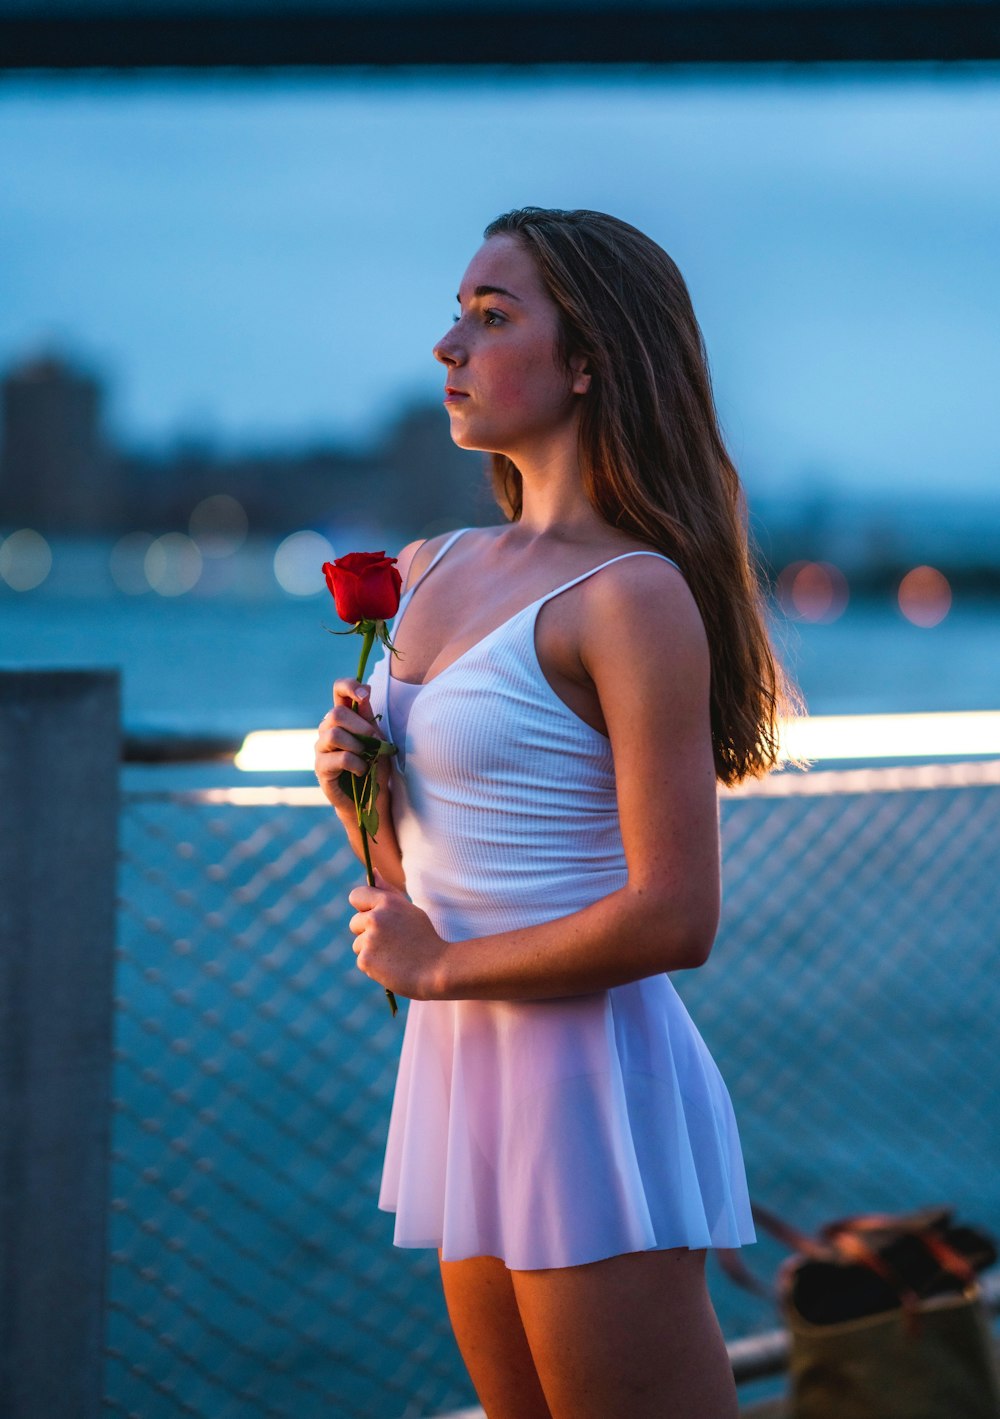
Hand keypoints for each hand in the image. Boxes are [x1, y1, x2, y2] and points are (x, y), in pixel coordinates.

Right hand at [314, 677, 391, 813]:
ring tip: (368, 758)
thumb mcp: (377, 739)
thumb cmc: (374, 766)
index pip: (338, 691)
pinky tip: (362, 770)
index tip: (365, 695)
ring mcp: (321, 749)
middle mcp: (327, 730)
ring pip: (334, 735)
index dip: (349, 686)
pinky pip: (339, 758)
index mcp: (343, 718)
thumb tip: (366, 690)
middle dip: (360, 726)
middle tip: (375, 741)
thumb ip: (369, 717)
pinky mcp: (321, 768)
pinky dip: (356, 763)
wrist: (370, 799)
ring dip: (358, 745)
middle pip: (335, 714)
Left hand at [347, 883, 447, 1000]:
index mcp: (387, 902)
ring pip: (357, 944)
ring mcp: (369, 940)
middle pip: (354, 922)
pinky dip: (374, 966)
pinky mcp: (366, 960)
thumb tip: (373, 872)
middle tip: (391, 941)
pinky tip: (392, 966)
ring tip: (394, 955)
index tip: (372, 915)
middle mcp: (375, 918)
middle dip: (367, 931)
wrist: (437, 969)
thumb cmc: (424, 938)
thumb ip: (387, 891)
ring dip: (370, 950)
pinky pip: (362, 960)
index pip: (356, 895)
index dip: (363, 906)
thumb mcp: (409, 910)